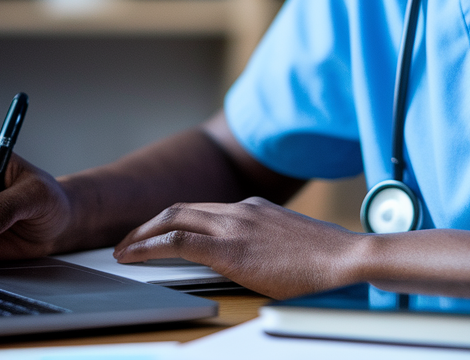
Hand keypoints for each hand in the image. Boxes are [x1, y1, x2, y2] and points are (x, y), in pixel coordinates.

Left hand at [112, 196, 364, 298]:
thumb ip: (268, 244)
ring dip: (142, 234)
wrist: (347, 260)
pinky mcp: (231, 248)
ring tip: (122, 250)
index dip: (172, 220)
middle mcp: (240, 209)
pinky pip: (178, 242)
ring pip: (173, 218)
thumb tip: (258, 260)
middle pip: (180, 208)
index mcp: (253, 208)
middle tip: (128, 241)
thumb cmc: (328, 261)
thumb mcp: (291, 245)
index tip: (156, 233)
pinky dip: (149, 247)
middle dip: (148, 224)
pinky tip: (133, 257)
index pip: (202, 209)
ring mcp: (235, 225)